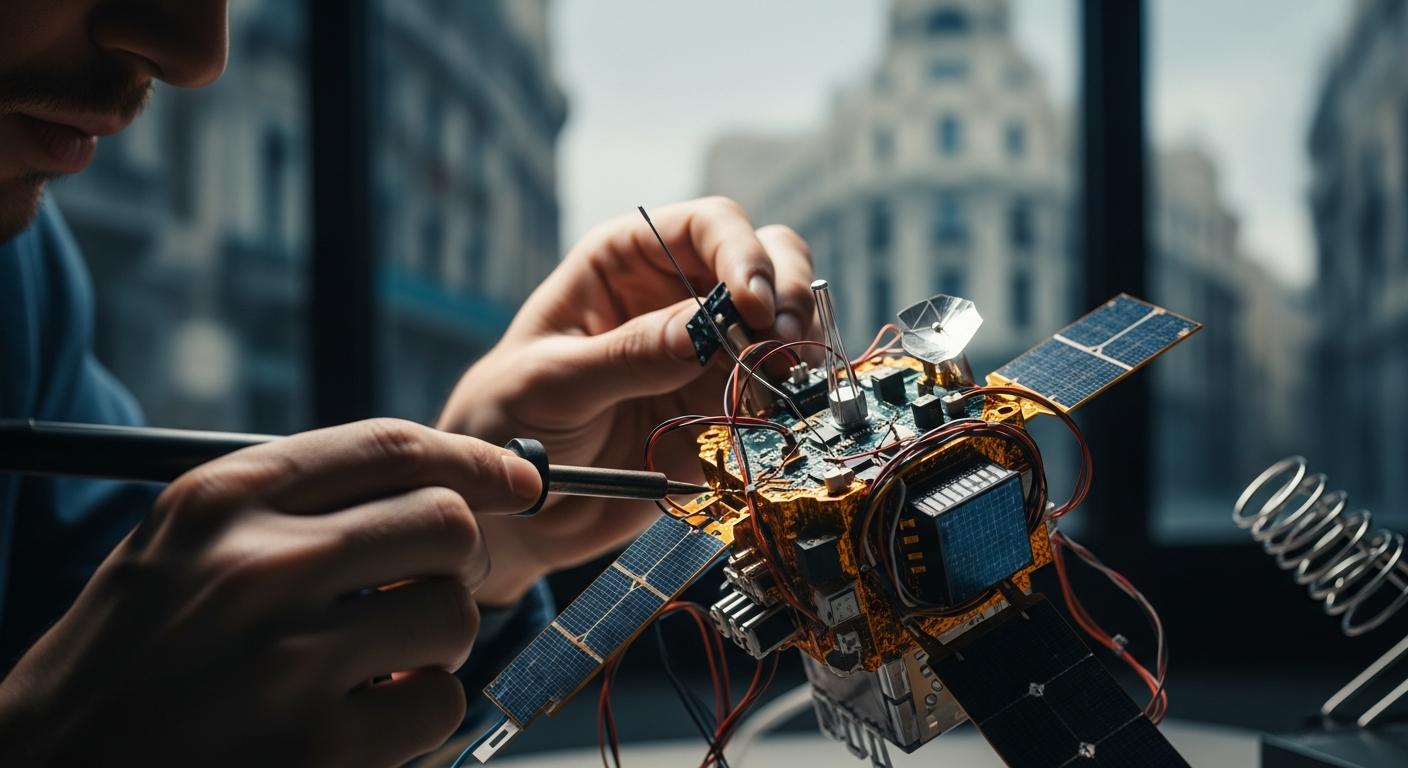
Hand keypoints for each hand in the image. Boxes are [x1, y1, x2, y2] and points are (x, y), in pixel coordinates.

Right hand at [0, 419, 542, 766]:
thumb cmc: (132, 658)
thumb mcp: (183, 546)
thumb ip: (293, 504)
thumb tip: (440, 484)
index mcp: (224, 501)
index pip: (390, 446)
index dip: (473, 458)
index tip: (517, 479)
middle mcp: (259, 568)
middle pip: (444, 522)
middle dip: (457, 558)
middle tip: (426, 587)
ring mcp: (288, 661)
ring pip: (452, 613)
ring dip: (434, 641)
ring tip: (377, 661)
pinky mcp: (316, 749)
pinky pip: (436, 704)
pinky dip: (416, 715)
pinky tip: (360, 721)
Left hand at [438, 197, 816, 603]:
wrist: (517, 512)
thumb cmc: (506, 425)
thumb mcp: (550, 384)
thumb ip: (625, 355)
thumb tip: (702, 329)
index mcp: (626, 261)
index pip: (708, 226)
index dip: (742, 252)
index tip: (752, 305)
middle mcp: (678, 294)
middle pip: (767, 258)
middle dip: (788, 291)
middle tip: (784, 343)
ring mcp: (710, 351)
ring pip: (788, 321)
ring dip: (802, 344)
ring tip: (788, 381)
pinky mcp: (727, 407)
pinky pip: (782, 388)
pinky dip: (796, 396)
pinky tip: (785, 413)